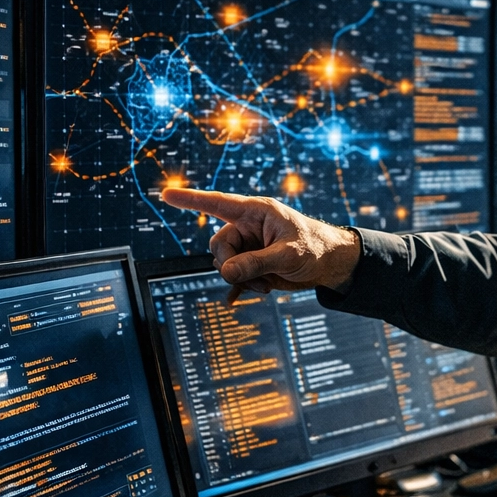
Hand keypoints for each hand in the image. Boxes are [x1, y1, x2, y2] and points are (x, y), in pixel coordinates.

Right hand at [160, 188, 360, 292]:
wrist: (329, 264)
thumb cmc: (315, 248)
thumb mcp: (288, 255)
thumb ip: (256, 263)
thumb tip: (225, 272)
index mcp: (255, 212)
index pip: (217, 203)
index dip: (191, 200)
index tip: (166, 195)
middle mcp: (248, 227)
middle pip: (218, 245)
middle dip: (231, 265)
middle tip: (256, 277)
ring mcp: (248, 247)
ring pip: (224, 264)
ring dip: (240, 279)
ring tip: (266, 284)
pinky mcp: (251, 265)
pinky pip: (232, 277)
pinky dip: (235, 289)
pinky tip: (234, 301)